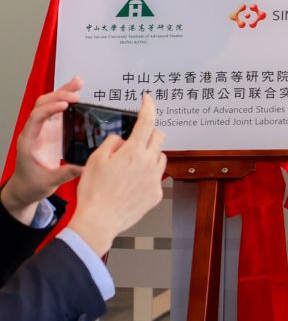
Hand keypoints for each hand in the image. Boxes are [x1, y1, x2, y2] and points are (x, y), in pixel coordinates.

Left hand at [1, 77, 86, 224]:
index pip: (36, 118)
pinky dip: (66, 100)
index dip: (50, 109)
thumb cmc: (31, 185)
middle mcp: (33, 132)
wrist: (25, 189)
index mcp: (28, 142)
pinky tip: (77, 93)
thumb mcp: (48, 182)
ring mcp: (42, 130)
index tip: (66, 105)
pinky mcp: (51, 131)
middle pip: (41, 105)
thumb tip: (84, 165)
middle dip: (58, 96)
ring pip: (48, 103)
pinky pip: (57, 110)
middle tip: (77, 94)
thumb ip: (65, 173)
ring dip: (62, 92)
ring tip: (78, 83)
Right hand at [65, 94, 165, 257]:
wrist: (99, 221)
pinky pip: (157, 177)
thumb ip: (111, 144)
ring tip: (131, 166)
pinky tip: (132, 184)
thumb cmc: (94, 192)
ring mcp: (155, 178)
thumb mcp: (95, 160)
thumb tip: (122, 141)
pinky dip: (148, 175)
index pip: (146, 122)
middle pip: (159, 137)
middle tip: (137, 138)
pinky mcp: (157, 193)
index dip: (148, 107)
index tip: (148, 99)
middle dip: (150, 132)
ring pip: (160, 157)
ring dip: (150, 154)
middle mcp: (149, 163)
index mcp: (133, 152)